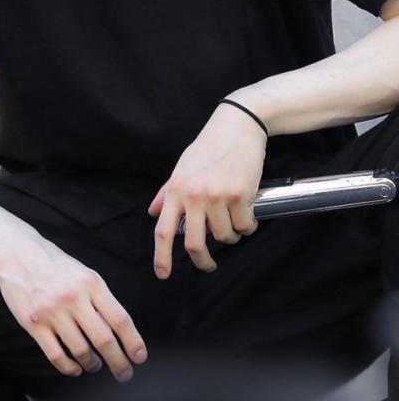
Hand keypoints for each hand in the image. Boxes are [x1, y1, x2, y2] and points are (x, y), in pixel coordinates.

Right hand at [0, 221, 147, 381]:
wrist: (17, 253)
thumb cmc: (55, 264)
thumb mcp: (83, 273)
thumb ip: (100, 298)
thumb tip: (119, 330)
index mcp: (91, 283)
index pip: (119, 319)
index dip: (133, 342)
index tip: (139, 357)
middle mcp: (73, 298)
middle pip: (103, 339)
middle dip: (118, 362)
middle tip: (124, 373)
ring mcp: (52, 312)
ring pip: (80, 350)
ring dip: (93, 364)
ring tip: (96, 365)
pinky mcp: (34, 324)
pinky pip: (56, 354)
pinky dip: (69, 367)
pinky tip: (76, 368)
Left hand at [148, 103, 266, 275]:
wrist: (238, 125)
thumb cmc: (209, 146)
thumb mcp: (182, 167)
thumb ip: (167, 191)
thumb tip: (152, 212)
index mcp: (176, 189)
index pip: (163, 230)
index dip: (161, 257)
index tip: (163, 274)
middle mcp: (193, 195)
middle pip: (194, 244)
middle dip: (202, 261)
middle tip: (208, 265)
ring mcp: (216, 196)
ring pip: (224, 236)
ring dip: (232, 236)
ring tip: (234, 222)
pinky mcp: (239, 195)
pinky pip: (244, 225)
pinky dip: (248, 226)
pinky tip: (248, 215)